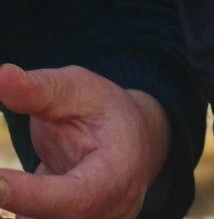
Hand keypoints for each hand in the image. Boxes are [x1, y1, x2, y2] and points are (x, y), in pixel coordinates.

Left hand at [0, 65, 170, 218]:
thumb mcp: (81, 90)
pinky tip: (7, 187)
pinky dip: (18, 205)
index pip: (73, 199)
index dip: (29, 195)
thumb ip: (41, 89)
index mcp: (116, 177)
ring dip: (12, 203)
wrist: (132, 146)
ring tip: (4, 178)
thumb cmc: (106, 114)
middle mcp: (105, 216)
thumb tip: (1, 76)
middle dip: (16, 202)